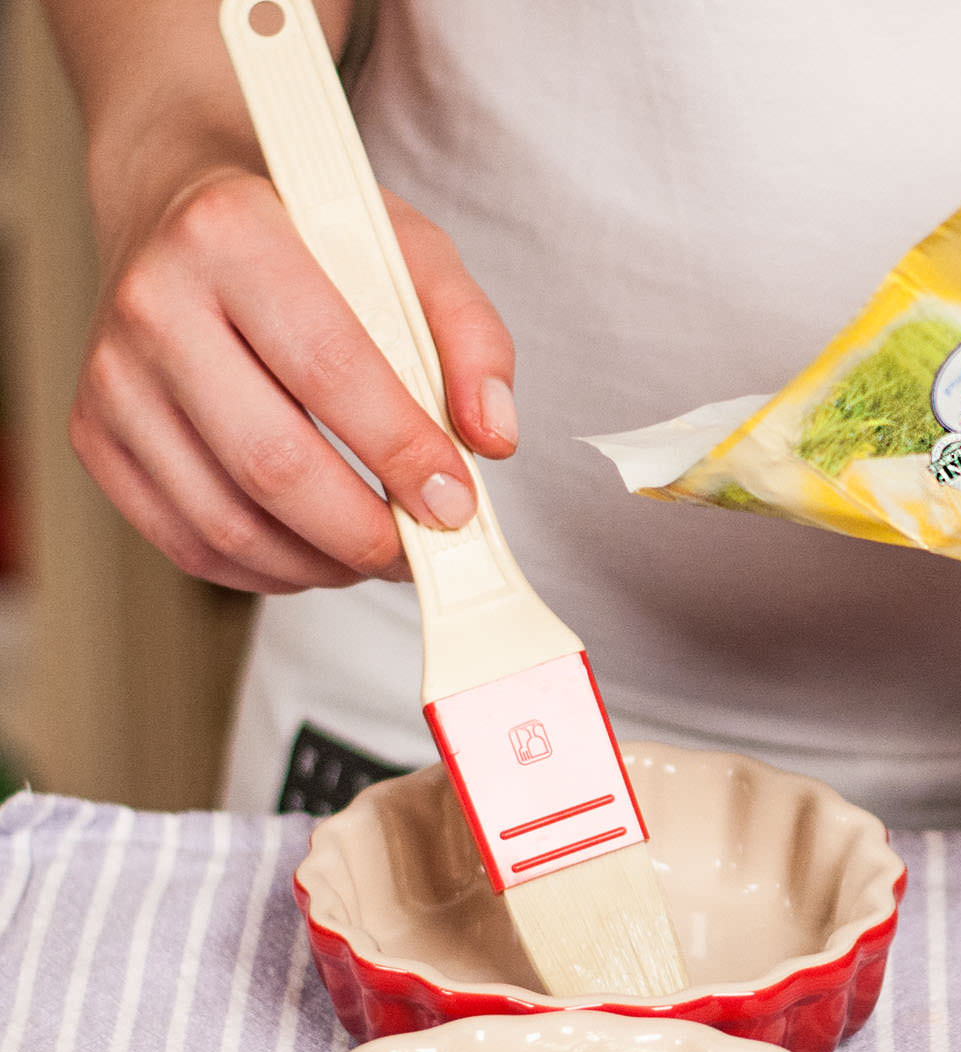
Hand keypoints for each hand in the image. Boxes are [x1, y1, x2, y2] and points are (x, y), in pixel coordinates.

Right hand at [69, 166, 515, 593]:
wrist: (178, 199)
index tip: (457, 502)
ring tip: (379, 550)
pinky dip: (268, 570)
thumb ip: (471, 336)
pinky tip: (317, 550)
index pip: (330, 371)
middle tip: (428, 548)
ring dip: (324, 564)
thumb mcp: (410, 248)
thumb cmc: (305, 231)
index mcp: (233, 236)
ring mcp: (112, 376)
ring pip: (227, 523)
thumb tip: (493, 438)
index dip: (403, 453)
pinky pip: (186, 542)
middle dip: (368, 533)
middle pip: (274, 465)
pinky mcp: (94, 435)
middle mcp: (154, 304)